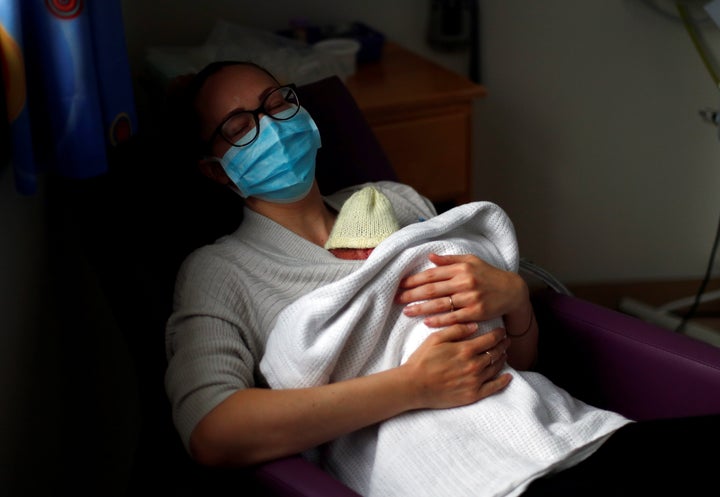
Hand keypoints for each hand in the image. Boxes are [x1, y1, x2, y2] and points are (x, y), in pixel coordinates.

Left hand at [397, 253, 527, 327]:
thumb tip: (430, 257)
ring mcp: (470, 298)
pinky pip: (453, 317)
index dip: (414, 280)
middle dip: (412, 294)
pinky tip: (426, 322)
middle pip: (432, 289)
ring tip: (406, 311)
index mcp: (461, 268)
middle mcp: (464, 282)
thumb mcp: (471, 261)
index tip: (400, 284)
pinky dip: (439, 320)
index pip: (432, 274)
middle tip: (397, 299)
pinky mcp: (476, 312)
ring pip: (440, 304)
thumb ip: (449, 260)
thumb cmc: (488, 274)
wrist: (512, 290)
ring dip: (421, 308)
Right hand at [403, 324, 511, 408]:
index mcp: (465, 350)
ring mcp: (474, 381)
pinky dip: (503, 381)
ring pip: (495, 368)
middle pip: (495, 353)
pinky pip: (493, 388)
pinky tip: (508, 376)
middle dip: (502, 345)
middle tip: (506, 341)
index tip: (501, 331)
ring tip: (504, 354)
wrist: (413, 385)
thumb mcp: (435, 338)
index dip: (498, 334)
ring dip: (502, 359)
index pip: (490, 339)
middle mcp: (473, 365)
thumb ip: (456, 329)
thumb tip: (475, 325)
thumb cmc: (421, 360)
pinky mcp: (472, 395)